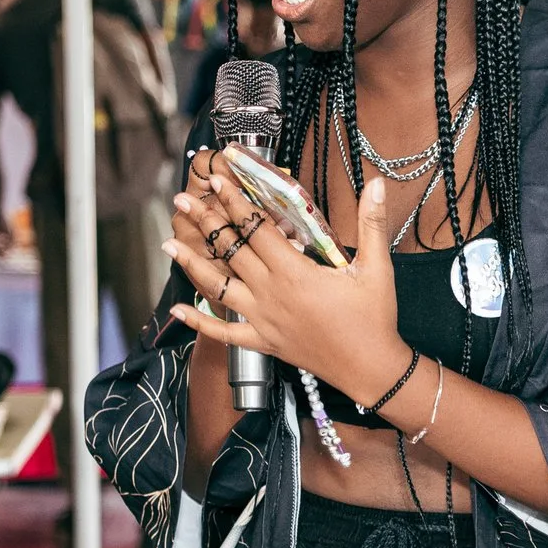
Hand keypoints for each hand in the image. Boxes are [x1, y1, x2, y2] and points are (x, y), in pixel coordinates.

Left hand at [164, 172, 404, 403]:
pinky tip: (178, 309)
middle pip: (231, 250)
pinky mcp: (263, 341)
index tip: (219, 180)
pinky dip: (198, 322)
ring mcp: (262, 319)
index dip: (235, 200)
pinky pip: (223, 333)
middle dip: (206, 222)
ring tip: (169, 242)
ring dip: (192, 263)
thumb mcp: (378, 268)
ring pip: (217, 286)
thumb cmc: (373, 318)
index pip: (256, 228)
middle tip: (182, 201)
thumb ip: (373, 223)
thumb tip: (378, 184)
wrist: (369, 367)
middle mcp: (271, 293)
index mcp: (295, 272)